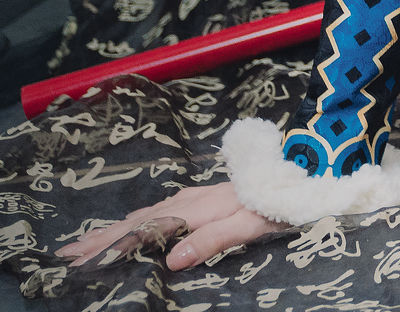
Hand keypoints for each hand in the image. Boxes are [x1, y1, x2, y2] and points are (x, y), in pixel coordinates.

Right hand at [56, 180, 284, 273]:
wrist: (300, 172)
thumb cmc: (276, 202)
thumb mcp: (249, 225)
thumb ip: (212, 240)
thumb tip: (171, 260)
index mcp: (194, 210)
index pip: (142, 232)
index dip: (111, 247)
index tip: (80, 261)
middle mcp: (188, 201)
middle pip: (136, 222)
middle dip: (100, 238)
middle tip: (66, 254)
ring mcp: (193, 197)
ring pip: (143, 214)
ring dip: (113, 228)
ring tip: (85, 241)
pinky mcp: (201, 197)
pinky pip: (157, 208)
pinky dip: (135, 218)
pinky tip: (129, 222)